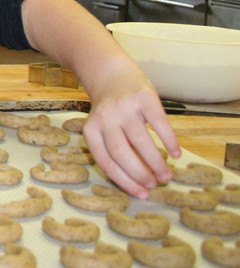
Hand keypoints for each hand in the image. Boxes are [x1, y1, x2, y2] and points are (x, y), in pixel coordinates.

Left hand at [81, 61, 179, 198]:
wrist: (112, 74)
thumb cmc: (112, 110)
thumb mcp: (104, 128)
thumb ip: (116, 149)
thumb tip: (141, 181)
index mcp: (90, 130)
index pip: (106, 162)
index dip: (125, 181)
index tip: (142, 194)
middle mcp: (104, 118)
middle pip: (121, 154)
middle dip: (140, 174)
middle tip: (157, 184)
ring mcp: (124, 107)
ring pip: (141, 142)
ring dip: (156, 162)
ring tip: (166, 175)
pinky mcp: (143, 97)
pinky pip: (159, 124)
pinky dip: (169, 141)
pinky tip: (176, 153)